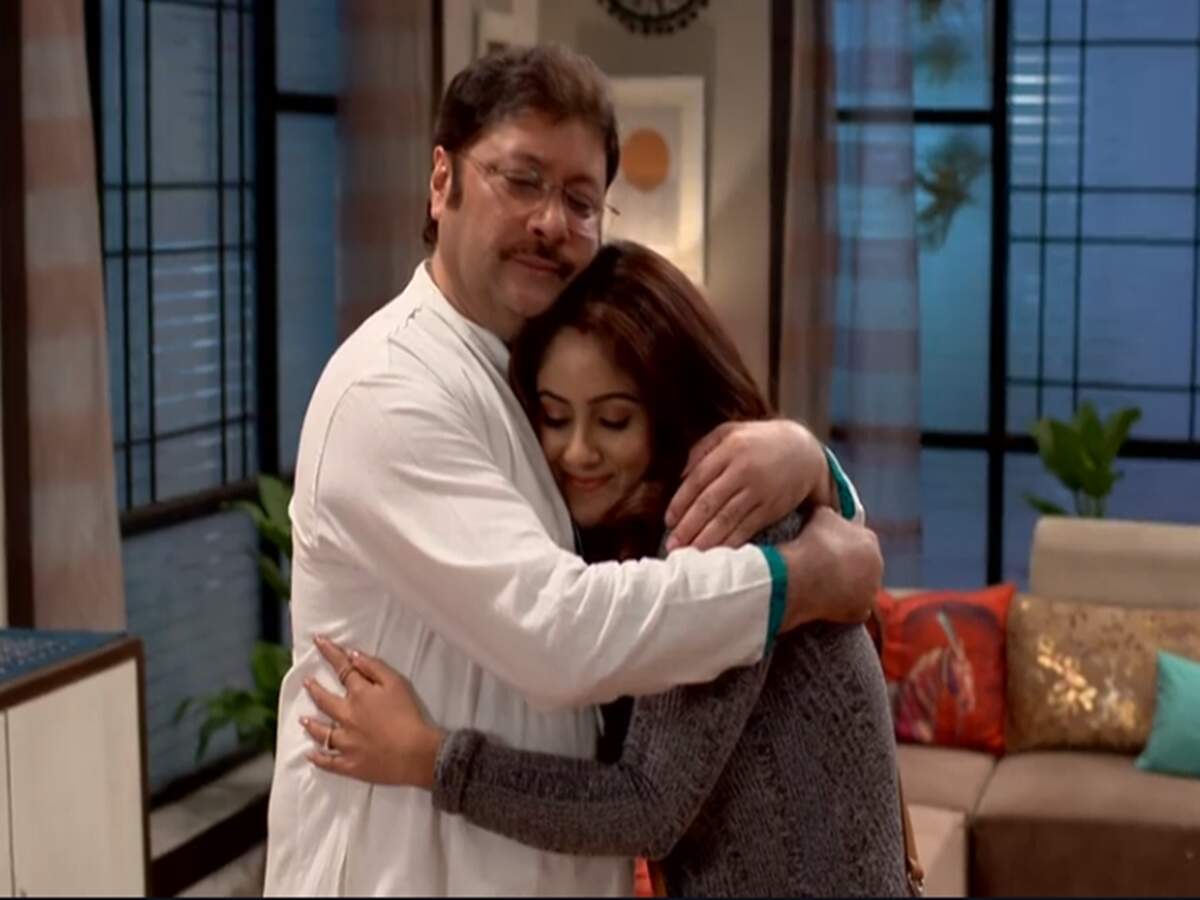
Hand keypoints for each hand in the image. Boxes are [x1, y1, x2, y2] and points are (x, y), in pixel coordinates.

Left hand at [301, 635, 443, 788]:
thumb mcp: (397, 683)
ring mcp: (345, 742)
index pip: (342, 669)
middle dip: (314, 689)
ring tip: (303, 719)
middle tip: (306, 682)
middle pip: (325, 700)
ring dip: (311, 725)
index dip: (330, 653)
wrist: (416, 752)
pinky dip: (318, 758)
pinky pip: (328, 761)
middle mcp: (346, 716)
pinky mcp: (349, 765)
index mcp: (359, 694)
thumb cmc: (409, 715)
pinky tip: (310, 755)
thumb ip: (374, 667)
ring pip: (322, 732)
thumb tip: (352, 655)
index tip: (317, 641)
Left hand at [664, 420, 832, 550]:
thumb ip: (703, 449)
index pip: (697, 480)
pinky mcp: (772, 508)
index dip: (680, 503)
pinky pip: (747, 528)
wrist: (804, 451)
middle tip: (672, 546)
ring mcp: (759, 491)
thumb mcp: (730, 432)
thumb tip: (681, 476)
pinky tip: (716, 554)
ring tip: (688, 554)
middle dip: (688, 527)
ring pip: (726, 519)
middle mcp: (743, 470)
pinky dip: (730, 543)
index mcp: (729, 449)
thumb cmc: (759, 442)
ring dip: (705, 540)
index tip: (668, 521)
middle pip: (709, 503)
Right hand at [777, 506, 881, 629]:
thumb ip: (831, 516)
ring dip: (844, 588)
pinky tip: (823, 603)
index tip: (827, 548)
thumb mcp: (821, 514)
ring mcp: (871, 590)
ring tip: (820, 586)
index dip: (842, 544)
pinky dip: (840, 608)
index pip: (860, 540)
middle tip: (823, 568)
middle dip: (846, 567)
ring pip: (859, 589)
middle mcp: (878, 564)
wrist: (809, 574)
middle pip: (862, 566)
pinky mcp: (862, 612)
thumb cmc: (814, 541)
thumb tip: (829, 517)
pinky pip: (851, 609)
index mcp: (870, 539)